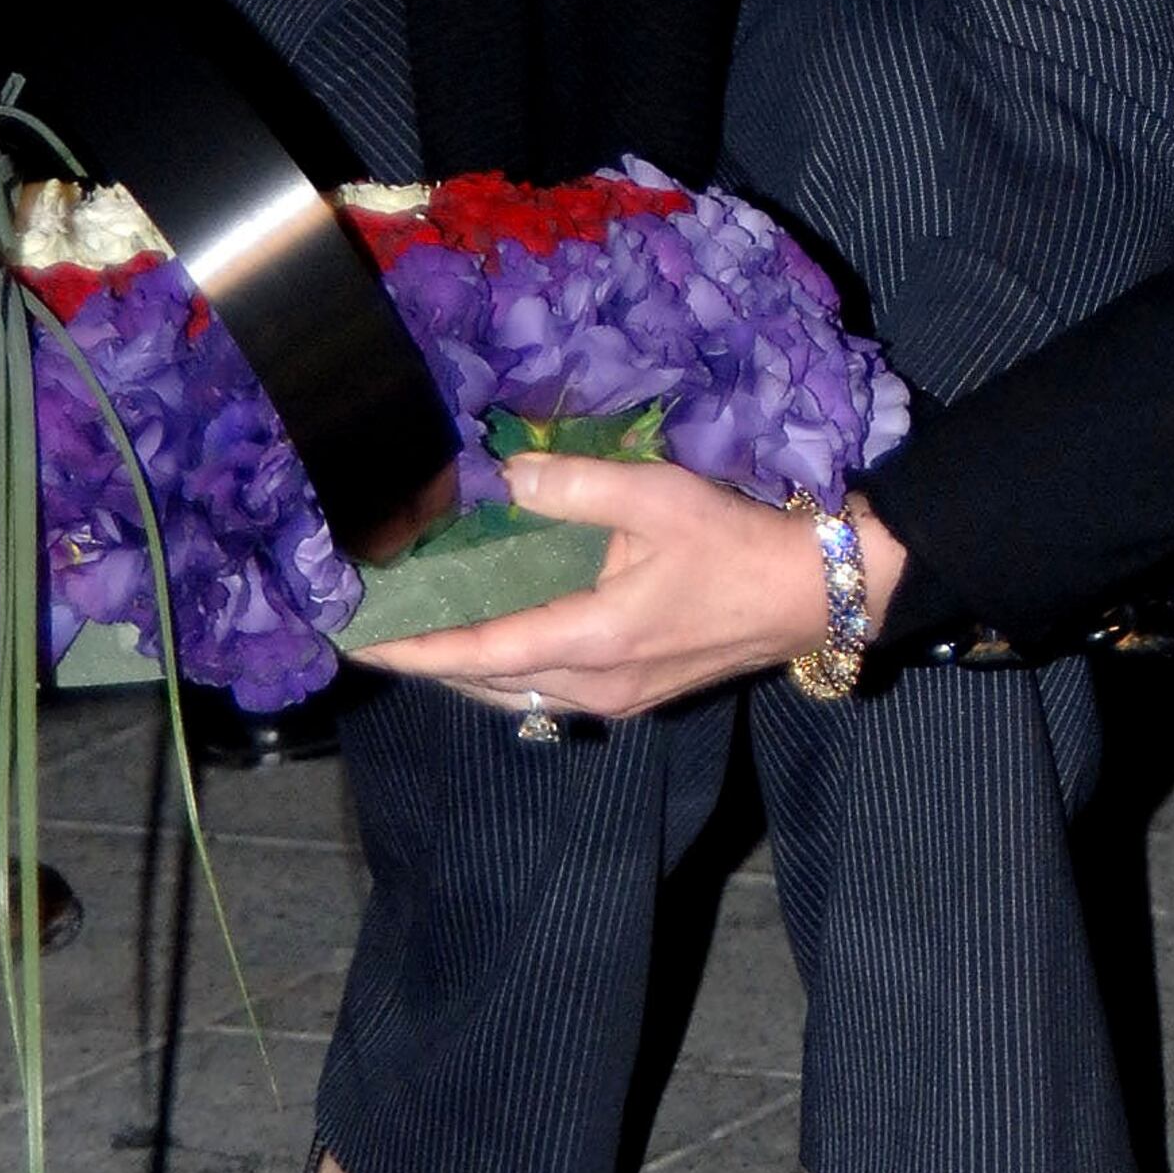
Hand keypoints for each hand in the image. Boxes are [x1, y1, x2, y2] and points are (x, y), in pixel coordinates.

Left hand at [347, 450, 908, 723]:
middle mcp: (595, 686)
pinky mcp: (634, 696)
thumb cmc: (738, 544)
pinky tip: (489, 641)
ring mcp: (616, 699)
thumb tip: (506, 473)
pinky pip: (544, 691)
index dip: (412, 648)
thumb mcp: (657, 496)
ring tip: (418, 636)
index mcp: (593, 640)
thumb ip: (574, 484)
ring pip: (513, 694)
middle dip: (425, 661)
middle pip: (484, 684)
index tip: (358, 640)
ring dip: (462, 670)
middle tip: (374, 630)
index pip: (477, 654)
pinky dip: (504, 670)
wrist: (814, 595)